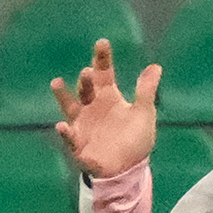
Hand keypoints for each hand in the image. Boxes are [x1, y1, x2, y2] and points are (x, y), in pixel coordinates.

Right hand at [51, 39, 160, 180]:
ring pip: (71, 107)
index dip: (103, 59)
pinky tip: (62, 126)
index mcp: (108, 98)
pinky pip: (70, 138)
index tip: (102, 42)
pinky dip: (65, 132)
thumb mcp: (143, 114)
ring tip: (57, 83)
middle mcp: (92, 107)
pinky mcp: (78, 144)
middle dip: (86, 80)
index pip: (104, 74)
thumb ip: (146, 91)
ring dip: (64, 96)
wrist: (128, 170)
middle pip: (86, 89)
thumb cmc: (135, 140)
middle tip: (88, 72)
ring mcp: (82, 125)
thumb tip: (156, 66)